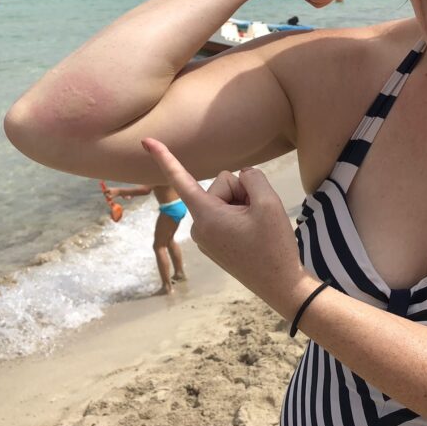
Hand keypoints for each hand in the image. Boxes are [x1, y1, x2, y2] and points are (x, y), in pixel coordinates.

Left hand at [141, 138, 313, 317]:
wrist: (280, 285)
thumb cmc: (274, 246)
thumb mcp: (269, 203)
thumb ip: (252, 178)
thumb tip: (242, 176)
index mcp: (206, 215)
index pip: (182, 180)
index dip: (165, 158)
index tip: (145, 140)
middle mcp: (199, 226)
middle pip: (221, 186)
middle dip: (242, 193)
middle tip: (259, 217)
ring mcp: (206, 236)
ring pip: (225, 200)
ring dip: (244, 206)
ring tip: (258, 228)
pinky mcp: (214, 242)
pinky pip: (226, 214)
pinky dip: (241, 216)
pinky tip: (254, 234)